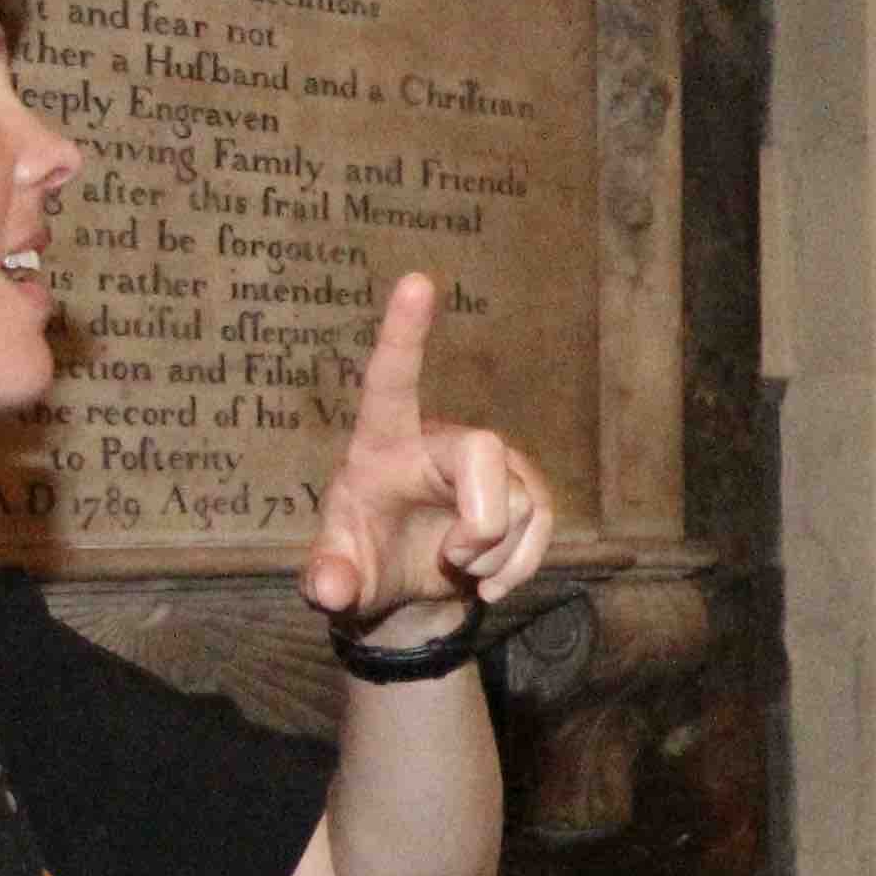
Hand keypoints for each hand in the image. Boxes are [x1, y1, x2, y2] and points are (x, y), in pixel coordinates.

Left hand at [302, 275, 553, 635]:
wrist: (410, 594)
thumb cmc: (365, 564)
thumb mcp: (338, 578)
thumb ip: (330, 580)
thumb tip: (331, 590)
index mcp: (384, 445)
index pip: (391, 381)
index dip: (405, 334)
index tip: (416, 281)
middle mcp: (442, 441)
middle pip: (486, 454)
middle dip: (481, 524)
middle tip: (454, 559)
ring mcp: (491, 463)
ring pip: (520, 503)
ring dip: (494, 556)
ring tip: (460, 567)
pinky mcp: (528, 490)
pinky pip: (545, 524)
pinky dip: (521, 565)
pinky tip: (492, 580)